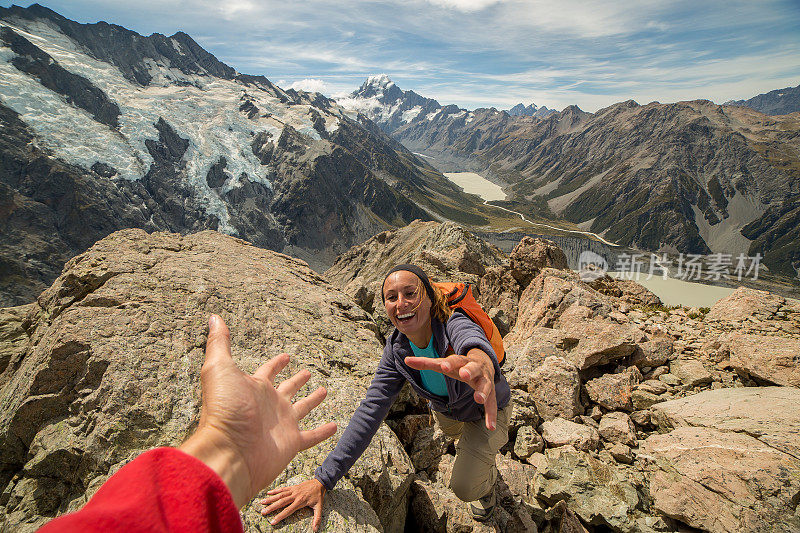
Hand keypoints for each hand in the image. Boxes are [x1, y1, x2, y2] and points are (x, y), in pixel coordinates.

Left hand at [180, 315, 336, 507]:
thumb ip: (219, 343)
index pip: (268, 371)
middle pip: (287, 389)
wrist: (230, 451)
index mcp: (254, 388)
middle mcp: (269, 405)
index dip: (277, 363)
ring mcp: (281, 424)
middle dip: (296, 381)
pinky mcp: (291, 442)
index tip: (286, 356)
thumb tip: (214, 317)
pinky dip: (323, 432)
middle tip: (307, 372)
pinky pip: (311, 436)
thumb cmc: (224, 409)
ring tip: (324, 391)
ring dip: (312, 401)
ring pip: (302, 409)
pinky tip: (335, 426)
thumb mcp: (220, 368)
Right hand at [260, 478, 326, 530]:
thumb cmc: (318, 496)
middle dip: (271, 507)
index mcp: (300, 502)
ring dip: (271, 499)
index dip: (280, 516)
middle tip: (263, 512)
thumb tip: (315, 529)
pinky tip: (268, 493)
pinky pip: (283, 489)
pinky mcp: (293, 487)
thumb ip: (317, 518)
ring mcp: (293, 490)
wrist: (320, 482)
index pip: (288, 510)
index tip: (273, 522)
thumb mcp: (319, 507)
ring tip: (262, 503)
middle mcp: (295, 496)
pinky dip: (275, 491)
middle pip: (281, 502)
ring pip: (280, 495)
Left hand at [405, 348, 496, 429]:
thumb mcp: (444, 364)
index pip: (455, 360)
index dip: (449, 363)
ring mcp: (484, 380)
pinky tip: (489, 427)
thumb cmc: (459, 366)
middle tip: (464, 374)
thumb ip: (426, 363)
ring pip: (485, 385)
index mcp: (461, 361)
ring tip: (478, 400)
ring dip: (482, 391)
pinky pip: (491, 404)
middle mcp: (475, 368)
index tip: (444, 366)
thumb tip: (406, 360)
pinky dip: (490, 415)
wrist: (485, 362)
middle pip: (472, 368)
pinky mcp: (490, 393)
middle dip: (468, 371)